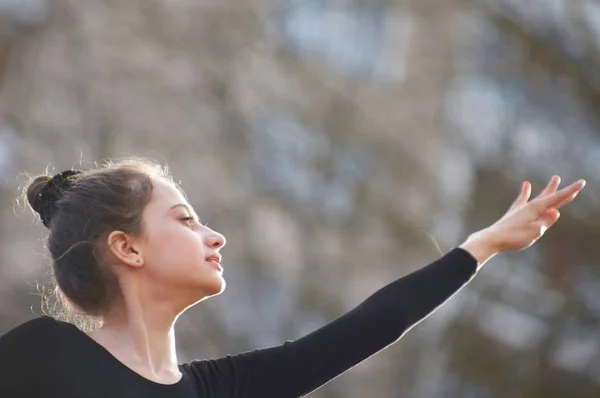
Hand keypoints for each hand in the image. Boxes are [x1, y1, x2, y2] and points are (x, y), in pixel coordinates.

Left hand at [460, 176, 585, 264]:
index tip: (582, 183)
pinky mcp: (514, 213)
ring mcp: (521, 208)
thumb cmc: (513, 237)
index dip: (570, 191)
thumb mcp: (534, 232)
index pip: (557, 199)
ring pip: (538, 197)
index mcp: (536, 209)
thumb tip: (556, 212)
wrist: (492, 239)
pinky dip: (526, 192)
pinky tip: (526, 185)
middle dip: (562, 190)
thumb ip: (546, 222)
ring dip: (548, 189)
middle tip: (576, 182)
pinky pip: (522, 200)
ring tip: (555, 179)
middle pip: (549, 197)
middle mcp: (529, 206)